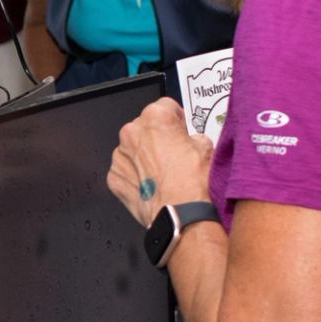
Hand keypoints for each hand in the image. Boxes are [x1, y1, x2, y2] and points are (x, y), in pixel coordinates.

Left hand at [106, 98, 212, 227]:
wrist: (181, 215)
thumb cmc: (194, 182)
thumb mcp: (207, 147)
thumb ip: (193, 136)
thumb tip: (190, 140)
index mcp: (155, 117)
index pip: (166, 106)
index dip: (177, 119)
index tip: (181, 129)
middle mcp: (131, 132)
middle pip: (145, 127)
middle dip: (158, 138)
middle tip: (174, 155)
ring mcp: (119, 155)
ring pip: (133, 149)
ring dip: (145, 157)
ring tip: (164, 174)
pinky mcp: (114, 177)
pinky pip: (125, 171)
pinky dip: (136, 176)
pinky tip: (152, 186)